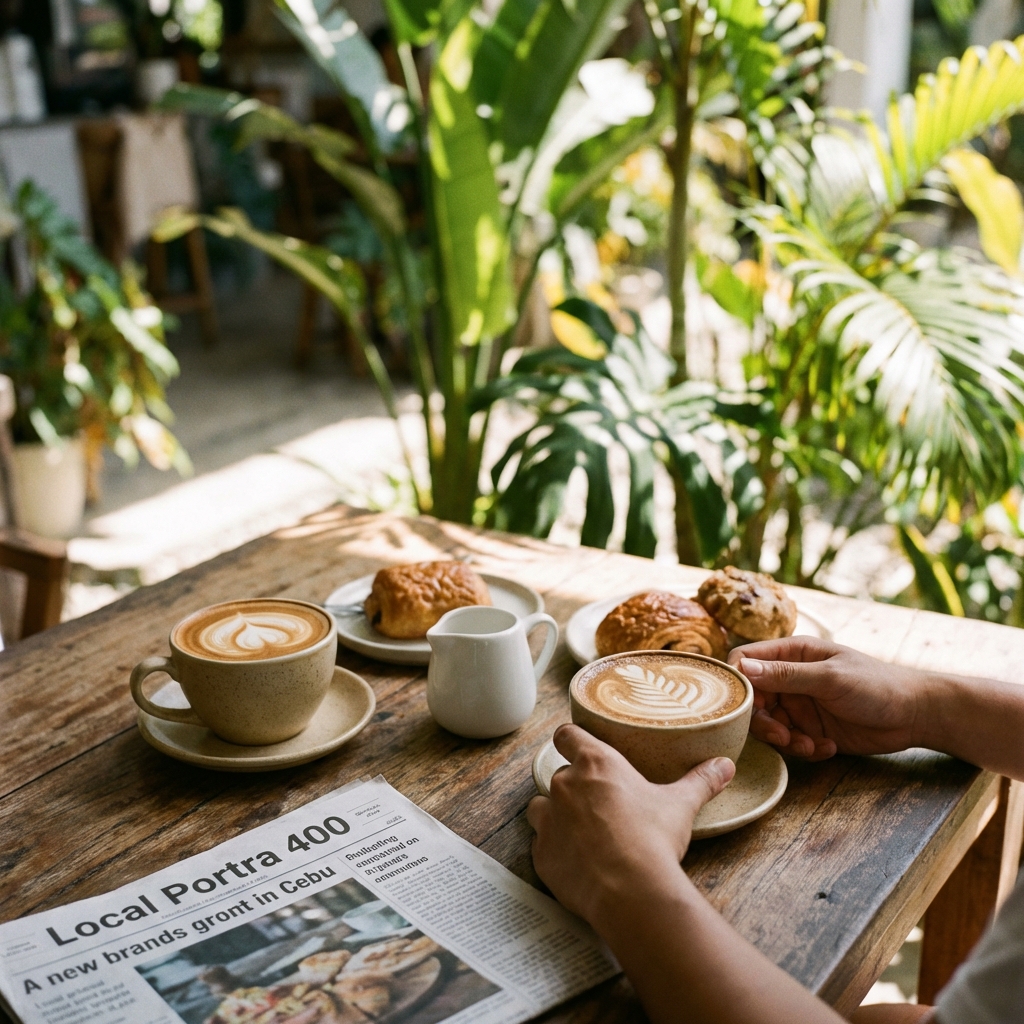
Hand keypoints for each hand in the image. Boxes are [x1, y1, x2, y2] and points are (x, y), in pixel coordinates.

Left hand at [526, 725, 733, 926]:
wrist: (631, 890)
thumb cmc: (652, 839)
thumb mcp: (680, 805)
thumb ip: (700, 781)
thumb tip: (725, 765)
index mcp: (595, 764)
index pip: (567, 735)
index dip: (570, 739)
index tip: (576, 746)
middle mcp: (564, 785)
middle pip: (559, 775)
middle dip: (574, 788)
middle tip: (597, 804)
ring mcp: (549, 819)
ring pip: (540, 807)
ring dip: (554, 814)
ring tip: (580, 831)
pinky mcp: (542, 854)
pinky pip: (541, 845)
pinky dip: (554, 850)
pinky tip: (575, 861)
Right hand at [728, 637, 923, 760]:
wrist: (915, 715)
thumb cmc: (876, 685)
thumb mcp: (830, 678)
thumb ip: (787, 675)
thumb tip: (744, 668)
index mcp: (791, 653)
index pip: (746, 661)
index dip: (738, 682)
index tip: (741, 705)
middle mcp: (789, 678)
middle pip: (753, 699)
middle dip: (764, 722)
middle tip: (782, 737)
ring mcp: (799, 704)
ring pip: (770, 724)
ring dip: (786, 740)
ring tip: (809, 745)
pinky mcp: (810, 728)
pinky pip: (791, 742)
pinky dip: (804, 748)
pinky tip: (828, 747)